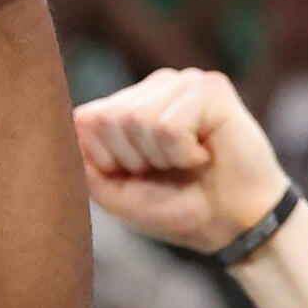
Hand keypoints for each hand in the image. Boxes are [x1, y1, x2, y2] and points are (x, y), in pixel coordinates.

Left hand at [73, 66, 285, 250]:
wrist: (233, 225)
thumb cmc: (177, 208)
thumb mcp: (118, 194)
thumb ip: (86, 164)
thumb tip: (73, 124)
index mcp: (128, 107)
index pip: (86, 119)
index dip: (106, 159)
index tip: (138, 175)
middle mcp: (153, 88)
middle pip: (109, 118)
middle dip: (134, 159)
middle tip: (167, 170)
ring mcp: (182, 83)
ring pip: (138, 120)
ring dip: (162, 158)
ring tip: (187, 162)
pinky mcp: (211, 87)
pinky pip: (169, 127)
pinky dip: (184, 154)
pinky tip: (204, 155)